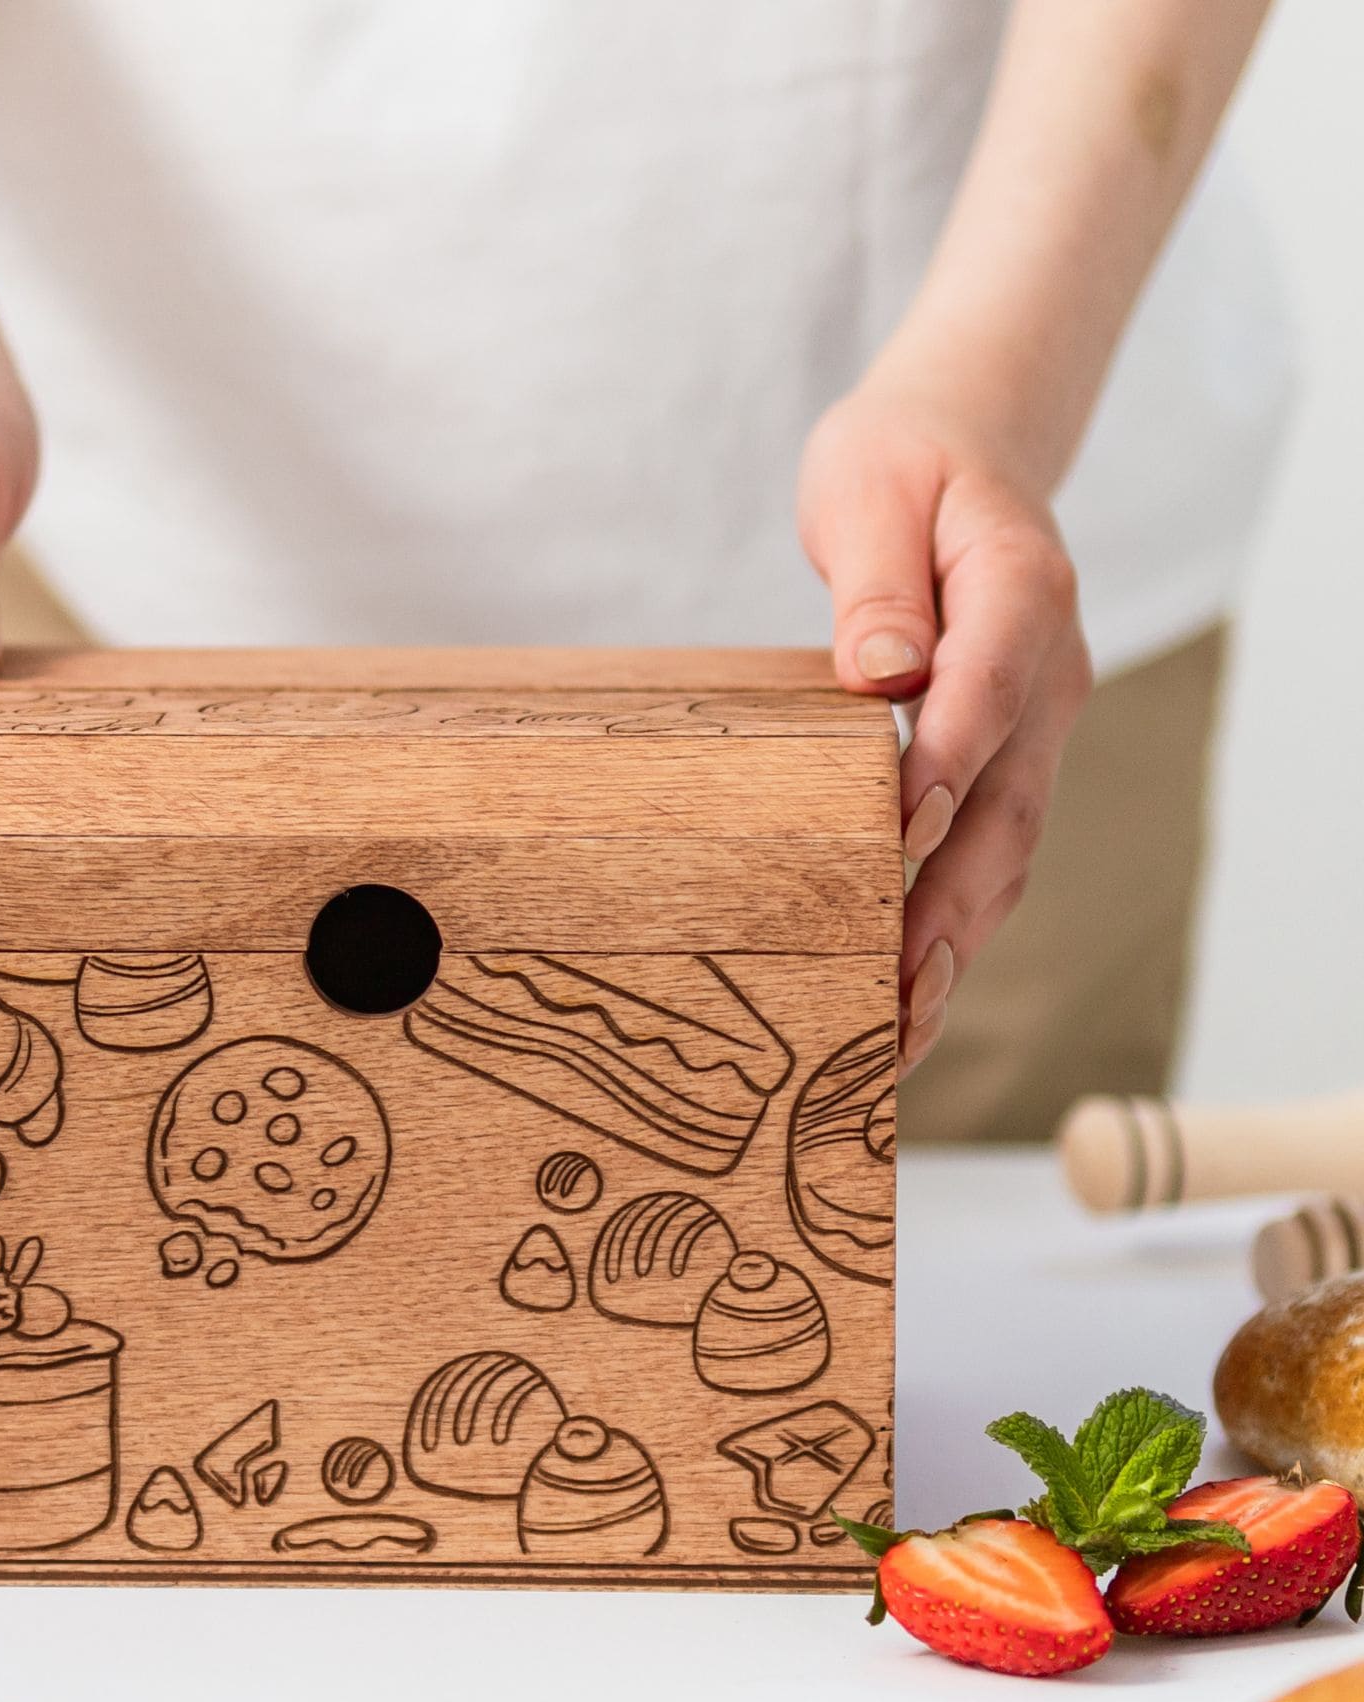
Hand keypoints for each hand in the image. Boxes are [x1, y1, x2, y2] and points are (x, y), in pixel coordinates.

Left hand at [798, 383, 1091, 1073]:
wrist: (961, 449)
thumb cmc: (900, 466)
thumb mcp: (871, 488)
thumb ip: (876, 581)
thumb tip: (879, 669)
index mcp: (1018, 589)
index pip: (985, 687)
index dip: (947, 763)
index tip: (899, 834)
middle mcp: (1046, 671)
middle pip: (1009, 804)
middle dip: (951, 907)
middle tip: (894, 994)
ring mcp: (1038, 724)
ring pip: (1009, 851)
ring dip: (955, 946)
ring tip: (895, 1037)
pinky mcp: (1011, 758)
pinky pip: (990, 854)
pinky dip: (952, 930)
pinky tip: (904, 1000)